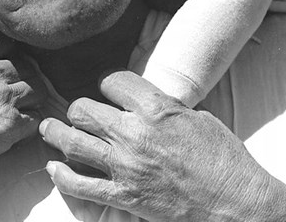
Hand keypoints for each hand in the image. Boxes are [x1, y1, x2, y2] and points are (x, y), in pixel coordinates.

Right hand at [0, 30, 46, 221]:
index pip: (3, 38)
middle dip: (24, 78)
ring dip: (31, 101)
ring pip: (38, 89)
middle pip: (26, 64)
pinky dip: (28, 126)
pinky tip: (14, 133)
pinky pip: (34, 118)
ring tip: (18, 112)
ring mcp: (1, 96)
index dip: (10, 51)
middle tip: (16, 93)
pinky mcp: (9, 123)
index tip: (10, 61)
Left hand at [40, 71, 285, 221]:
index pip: (114, 82)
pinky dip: (63, 176)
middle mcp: (136, 132)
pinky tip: (54, 168)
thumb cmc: (224, 157)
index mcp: (156, 107)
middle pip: (87, 109)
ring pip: (76, 142)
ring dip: (58, 133)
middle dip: (79, 107)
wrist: (236, 202)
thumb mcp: (198, 118)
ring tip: (48, 127)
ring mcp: (127, 165)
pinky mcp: (125, 195)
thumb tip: (148, 102)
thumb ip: (166, 107)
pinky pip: (82, 185)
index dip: (109, 83)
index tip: (109, 88)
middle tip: (78, 111)